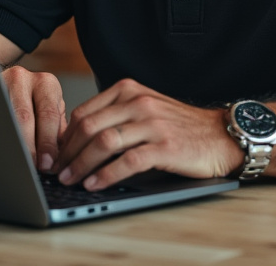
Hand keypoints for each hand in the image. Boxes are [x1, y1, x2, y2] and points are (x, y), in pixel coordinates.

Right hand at [1, 66, 67, 171]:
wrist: (9, 84)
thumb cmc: (35, 102)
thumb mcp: (49, 109)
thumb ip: (56, 131)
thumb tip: (58, 161)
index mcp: (46, 83)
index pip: (48, 115)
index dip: (48, 143)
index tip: (47, 164)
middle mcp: (23, 79)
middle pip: (24, 117)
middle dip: (29, 146)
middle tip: (32, 167)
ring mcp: (0, 84)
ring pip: (5, 118)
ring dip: (13, 144)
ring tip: (17, 163)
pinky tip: (2, 151)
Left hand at [53, 78, 242, 190]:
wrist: (220, 134)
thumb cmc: (180, 126)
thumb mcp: (145, 108)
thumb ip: (115, 115)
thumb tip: (77, 139)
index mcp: (129, 90)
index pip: (84, 112)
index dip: (64, 137)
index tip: (55, 155)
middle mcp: (138, 102)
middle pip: (89, 127)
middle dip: (67, 153)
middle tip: (56, 171)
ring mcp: (152, 123)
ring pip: (104, 143)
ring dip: (81, 165)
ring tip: (70, 179)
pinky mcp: (165, 146)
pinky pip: (127, 162)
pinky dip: (106, 175)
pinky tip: (95, 184)